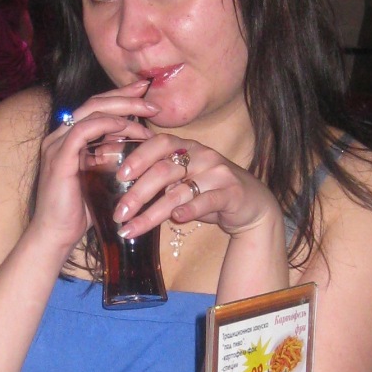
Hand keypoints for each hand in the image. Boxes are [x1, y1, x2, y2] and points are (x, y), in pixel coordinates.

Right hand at [26, 80, 159, 260]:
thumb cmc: (80, 212)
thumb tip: (137, 146)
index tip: (145, 93)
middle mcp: (59, 136)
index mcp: (68, 138)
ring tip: (147, 114)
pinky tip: (126, 128)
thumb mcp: (102, 178)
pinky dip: (107, 125)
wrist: (55, 236)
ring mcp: (57, 145)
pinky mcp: (59, 157)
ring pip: (92, 112)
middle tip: (151, 99)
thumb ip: (113, 159)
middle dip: (126, 97)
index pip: (95, 107)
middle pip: (94, 103)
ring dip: (123, 110)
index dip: (120, 97)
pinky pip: (84, 130)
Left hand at [111, 131, 280, 246]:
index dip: (137, 157)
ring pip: (179, 191)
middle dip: (137, 193)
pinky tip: (175, 220)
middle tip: (119, 213)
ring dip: (152, 213)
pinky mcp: (231, 193)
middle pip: (164, 170)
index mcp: (187, 147)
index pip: (159, 143)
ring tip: (132, 229)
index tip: (118, 176)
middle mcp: (202, 155)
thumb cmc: (210, 190)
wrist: (252, 204)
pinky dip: (189, 210)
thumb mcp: (185, 178)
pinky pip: (206, 200)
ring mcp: (218, 173)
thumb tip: (119, 183)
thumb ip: (160, 177)